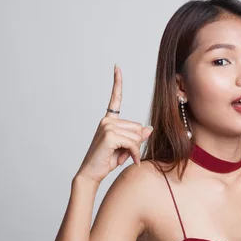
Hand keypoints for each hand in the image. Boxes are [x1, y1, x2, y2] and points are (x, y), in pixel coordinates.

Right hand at [76, 64, 152, 183]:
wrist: (92, 173)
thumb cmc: (107, 161)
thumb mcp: (126, 147)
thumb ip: (136, 137)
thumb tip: (149, 128)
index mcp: (109, 120)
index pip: (115, 99)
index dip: (117, 82)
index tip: (116, 67)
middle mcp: (107, 120)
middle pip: (137, 127)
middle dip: (136, 143)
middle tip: (124, 153)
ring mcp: (107, 126)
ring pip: (136, 136)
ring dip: (134, 150)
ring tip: (123, 158)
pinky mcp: (109, 135)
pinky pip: (133, 142)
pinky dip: (134, 153)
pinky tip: (129, 161)